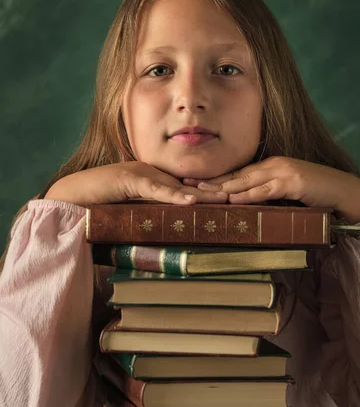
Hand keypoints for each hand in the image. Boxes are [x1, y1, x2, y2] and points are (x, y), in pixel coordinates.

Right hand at [44, 161, 227, 206]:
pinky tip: (189, 201)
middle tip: (240, 199)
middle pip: (188, 185)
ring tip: (226, 199)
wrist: (72, 195)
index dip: (209, 194)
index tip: (232, 203)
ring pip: (176, 185)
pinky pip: (154, 189)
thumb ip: (151, 215)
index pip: (187, 189)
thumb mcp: (132, 211)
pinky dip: (172, 195)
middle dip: (214, 192)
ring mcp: (141, 175)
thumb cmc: (100, 204)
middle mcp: (152, 175)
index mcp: (155, 181)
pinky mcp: (128, 180)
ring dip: (202, 193)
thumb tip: (170, 232)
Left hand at [183, 156, 359, 223]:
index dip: (214, 179)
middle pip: (235, 175)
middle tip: (186, 185)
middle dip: (210, 181)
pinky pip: (266, 189)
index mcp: (268, 168)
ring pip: (246, 181)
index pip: (236, 174)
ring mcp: (282, 172)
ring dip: (223, 187)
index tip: (193, 184)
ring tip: (202, 193)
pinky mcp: (293, 182)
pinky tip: (234, 199)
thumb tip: (243, 205)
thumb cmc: (314, 193)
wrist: (342, 190)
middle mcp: (272, 166)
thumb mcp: (285, 193)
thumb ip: (266, 195)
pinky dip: (249, 195)